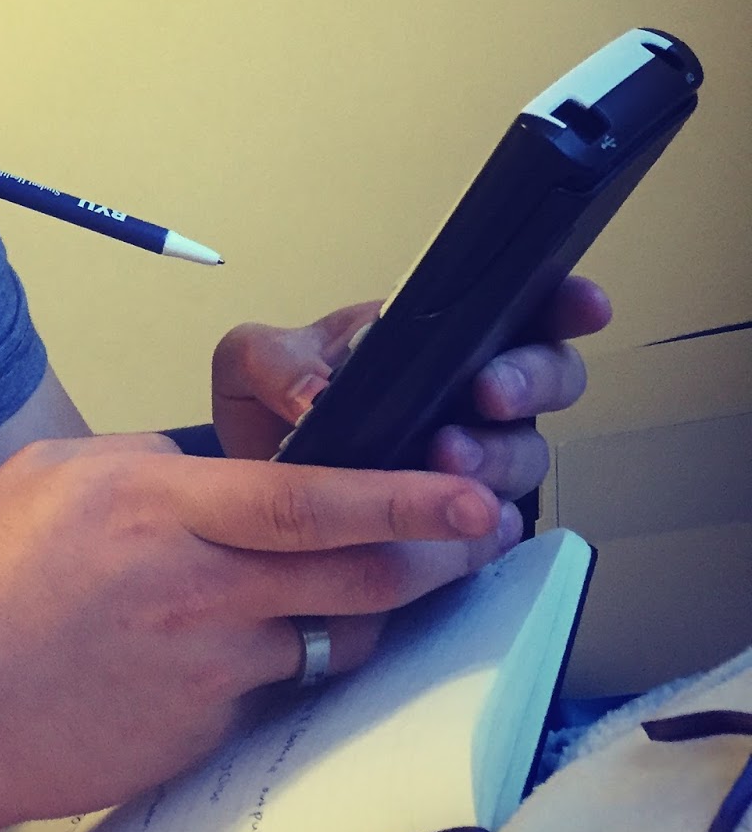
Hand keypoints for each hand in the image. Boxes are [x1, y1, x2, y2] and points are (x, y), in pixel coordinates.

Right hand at [0, 436, 514, 831]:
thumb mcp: (48, 476)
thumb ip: (144, 466)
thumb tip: (209, 475)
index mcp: (154, 508)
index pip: (303, 497)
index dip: (397, 496)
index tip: (468, 492)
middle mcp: (196, 586)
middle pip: (351, 573)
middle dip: (433, 552)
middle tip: (481, 530)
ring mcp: (206, 666)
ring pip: (330, 630)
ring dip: (367, 603)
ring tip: (379, 578)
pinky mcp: (205, 726)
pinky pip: (275, 679)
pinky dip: (285, 653)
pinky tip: (242, 642)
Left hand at [209, 275, 608, 495]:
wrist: (254, 492)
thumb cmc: (270, 409)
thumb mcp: (252, 364)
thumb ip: (274, 360)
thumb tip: (315, 395)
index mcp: (434, 337)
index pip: (517, 308)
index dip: (562, 303)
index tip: (579, 304)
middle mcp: (470, 394)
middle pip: (547, 379)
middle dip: (530, 380)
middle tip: (489, 391)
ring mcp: (475, 460)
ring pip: (525, 454)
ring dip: (494, 454)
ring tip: (447, 455)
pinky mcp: (463, 525)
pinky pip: (496, 528)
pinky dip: (484, 526)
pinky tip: (463, 527)